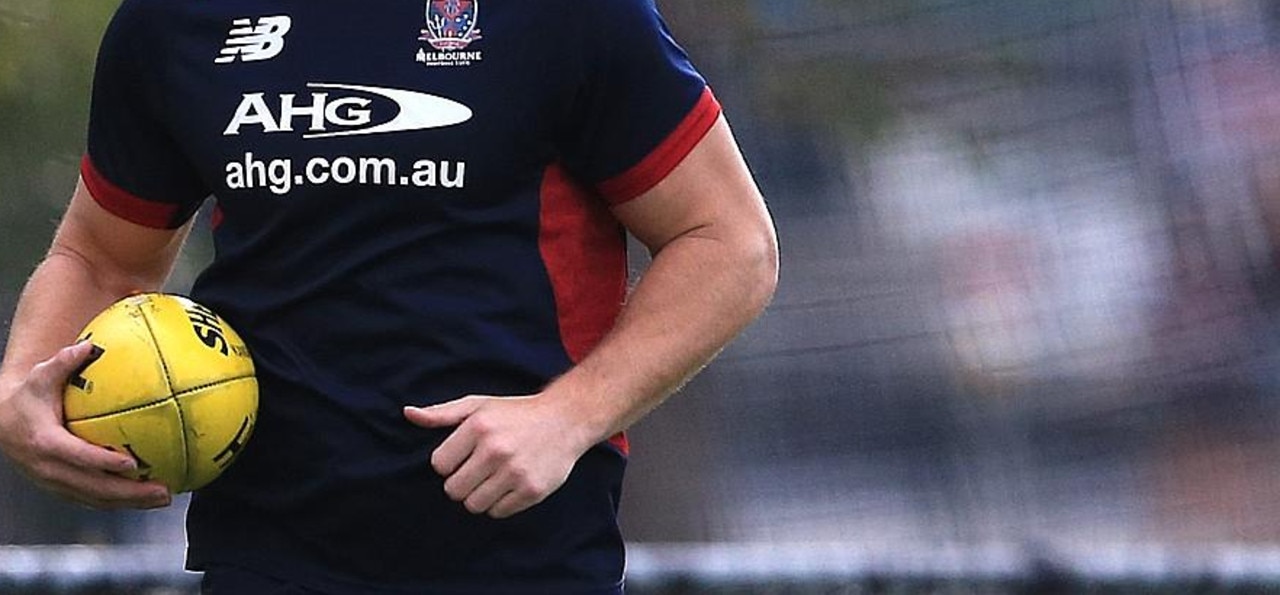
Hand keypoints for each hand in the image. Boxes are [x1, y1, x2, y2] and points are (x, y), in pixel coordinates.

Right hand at [0, 342, 170, 508]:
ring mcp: (54, 483)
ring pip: (95, 499)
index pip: (78, 456)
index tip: (132, 464)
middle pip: (93, 487)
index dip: (104, 462)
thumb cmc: (27, 398)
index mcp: (45, 443)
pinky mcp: (61, 489)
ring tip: (163, 498)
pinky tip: (145, 498)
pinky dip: (119, 502)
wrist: (0, 423)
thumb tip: (89, 345)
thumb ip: (63, 362)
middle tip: (163, 490)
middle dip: (129, 492)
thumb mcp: (40, 378)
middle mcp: (49, 468)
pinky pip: (92, 500)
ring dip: (130, 502)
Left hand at [404, 394, 591, 518]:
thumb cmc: (515, 413)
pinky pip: (498, 512)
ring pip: (474, 505)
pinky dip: (500, 503)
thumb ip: (442, 413)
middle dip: (461, 483)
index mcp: (479, 427)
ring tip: (493, 479)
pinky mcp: (532, 490)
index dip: (449, 463)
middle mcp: (496, 450)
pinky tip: (510, 484)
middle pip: (453, 490)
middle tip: (478, 471)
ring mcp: (515, 472)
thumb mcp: (479, 405)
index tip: (464, 456)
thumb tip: (408, 414)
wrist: (566, 419)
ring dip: (479, 496)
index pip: (439, 465)